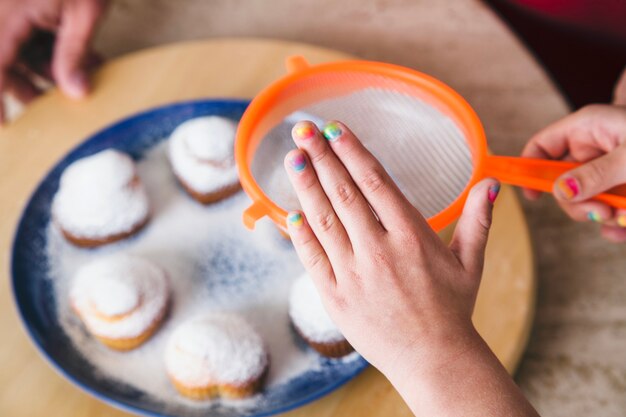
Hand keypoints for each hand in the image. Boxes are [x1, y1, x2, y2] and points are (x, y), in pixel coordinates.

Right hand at [0, 0, 107, 124]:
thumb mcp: (85, 13)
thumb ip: (75, 54)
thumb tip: (76, 94)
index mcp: (8, 13)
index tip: (3, 125)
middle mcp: (2, 10)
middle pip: (3, 61)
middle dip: (29, 85)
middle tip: (58, 105)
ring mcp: (9, 7)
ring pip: (17, 52)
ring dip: (46, 68)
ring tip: (83, 76)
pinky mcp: (21, 6)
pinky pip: (27, 36)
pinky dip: (50, 50)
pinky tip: (84, 58)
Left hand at [284, 121, 537, 416]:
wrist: (433, 359)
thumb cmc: (452, 309)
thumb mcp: (470, 262)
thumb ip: (478, 219)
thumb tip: (492, 183)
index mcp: (412, 237)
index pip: (376, 183)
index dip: (353, 152)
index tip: (335, 129)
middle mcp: (380, 251)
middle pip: (344, 194)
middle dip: (321, 158)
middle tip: (303, 129)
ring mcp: (354, 275)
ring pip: (323, 221)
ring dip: (305, 187)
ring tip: (292, 158)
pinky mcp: (335, 298)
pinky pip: (312, 259)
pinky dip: (300, 235)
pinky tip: (290, 213)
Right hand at [521, 104, 625, 241]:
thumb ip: (595, 174)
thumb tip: (560, 190)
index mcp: (589, 128)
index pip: (542, 145)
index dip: (529, 167)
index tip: (530, 196)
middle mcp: (596, 149)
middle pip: (560, 180)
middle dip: (576, 201)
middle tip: (599, 211)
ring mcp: (610, 171)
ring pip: (585, 200)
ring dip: (600, 214)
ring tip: (622, 217)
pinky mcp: (624, 190)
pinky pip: (608, 211)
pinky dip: (616, 224)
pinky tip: (624, 228)